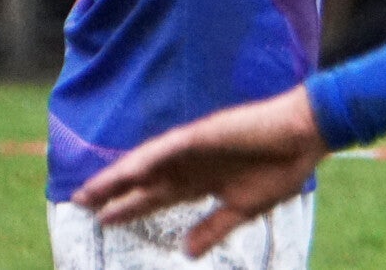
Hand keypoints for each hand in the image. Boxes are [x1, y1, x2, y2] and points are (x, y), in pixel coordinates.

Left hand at [72, 86, 327, 256]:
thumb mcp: (244, 209)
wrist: (307, 136)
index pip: (158, 196)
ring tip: (89, 191)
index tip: (102, 219)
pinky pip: (170, 148)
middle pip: (145, 180)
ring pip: (148, 163)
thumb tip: (187, 252)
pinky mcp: (206, 133)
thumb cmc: (283, 168)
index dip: (131, 207)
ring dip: (119, 176)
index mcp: (204, 179)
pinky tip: (128, 170)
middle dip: (113, 192)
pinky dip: (148, 159)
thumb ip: (214, 228)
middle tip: (78, 202)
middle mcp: (193, 162)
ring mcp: (198, 147)